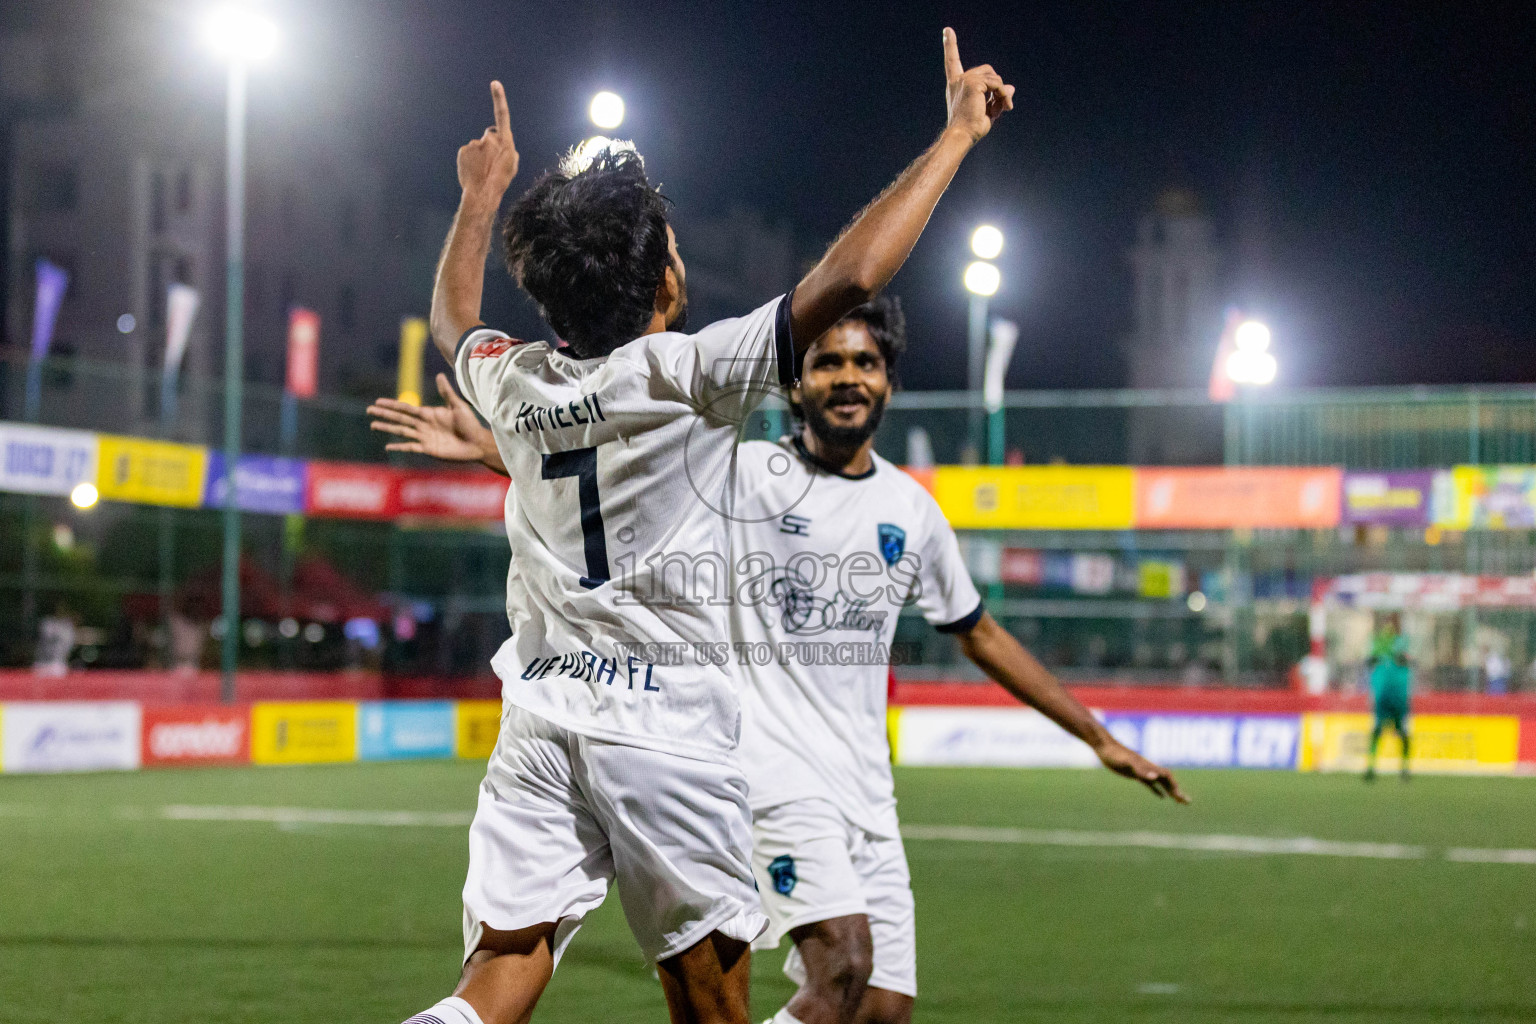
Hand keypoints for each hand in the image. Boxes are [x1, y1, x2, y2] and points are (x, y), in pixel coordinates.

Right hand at [368, 373, 494, 463]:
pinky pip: (410, 447)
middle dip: (384, 414)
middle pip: (399, 418)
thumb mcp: (458, 406)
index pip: (406, 408)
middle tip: (369, 410)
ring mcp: (424, 437)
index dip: (392, 404)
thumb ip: (447, 393)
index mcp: (429, 413)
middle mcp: (424, 425)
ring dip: (387, 428)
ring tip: (373, 425)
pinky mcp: (428, 449)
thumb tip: (440, 375)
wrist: (477, 443)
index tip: (378, 401)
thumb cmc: (470, 424)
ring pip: (401, 431)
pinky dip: (399, 446)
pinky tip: (388, 447)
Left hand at [457, 80, 519, 201]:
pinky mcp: (464, 149)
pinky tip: (473, 170)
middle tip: (490, 163)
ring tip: (481, 170)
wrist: (483, 193)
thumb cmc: (501, 181)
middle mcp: (489, 139)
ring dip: (479, 155)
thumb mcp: (513, 165)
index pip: (502, 115)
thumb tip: (504, 146)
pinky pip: (467, 152)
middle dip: (488, 146)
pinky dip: (469, 160)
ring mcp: (475, 143)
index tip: (495, 84)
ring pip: (477, 146)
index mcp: (505, 142)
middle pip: (489, 137)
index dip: (499, 98)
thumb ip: (509, 151)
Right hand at [942, 27, 1013, 143]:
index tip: (947, 30)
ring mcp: (966, 80)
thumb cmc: (972, 128)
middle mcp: (959, 80)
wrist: (962, 135)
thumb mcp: (988, 110)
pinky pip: (997, 84)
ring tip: (1004, 108)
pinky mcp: (974, 83)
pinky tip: (1005, 108)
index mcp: (957, 85)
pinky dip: (1004, 95)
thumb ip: (997, 97)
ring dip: (1003, 93)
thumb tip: (1011, 87)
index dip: (950, 45)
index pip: (953, 62)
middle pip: (988, 71)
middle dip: (998, 86)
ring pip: (995, 78)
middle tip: (1003, 105)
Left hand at [1094, 738, 1189, 803]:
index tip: (1181, 796)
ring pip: (1161, 782)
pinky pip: (1149, 783)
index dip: (1175, 786)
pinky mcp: (1134, 773)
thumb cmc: (1114, 754)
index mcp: (1148, 766)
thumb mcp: (1127, 763)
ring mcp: (1142, 771)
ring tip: (1179, 801)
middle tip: (1187, 802)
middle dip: (1177, 791)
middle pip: (1168, 781)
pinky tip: (1162, 797)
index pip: (1167, 777)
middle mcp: (1148, 768)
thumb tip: (1156, 777)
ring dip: (1171, 791)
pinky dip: (1157, 790)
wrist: (1104, 746)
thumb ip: (1141, 770)